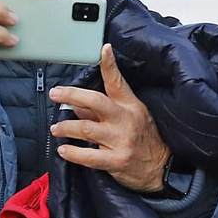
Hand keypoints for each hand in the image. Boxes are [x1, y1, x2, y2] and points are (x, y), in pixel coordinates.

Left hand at [48, 45, 171, 193]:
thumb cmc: (145, 140)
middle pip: (96, 102)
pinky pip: (90, 157)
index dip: (110, 65)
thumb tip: (76, 104)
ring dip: (66, 127)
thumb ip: (101, 112)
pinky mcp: (117, 160)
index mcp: (130, 106)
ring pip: (87, 129)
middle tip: (55, 94)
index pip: (118, 82)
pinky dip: (74, 153)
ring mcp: (121, 140)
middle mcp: (125, 120)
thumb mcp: (129, 119)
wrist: (163, 168)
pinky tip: (63, 150)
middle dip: (72, 95)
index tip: (103, 49)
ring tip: (56, 128)